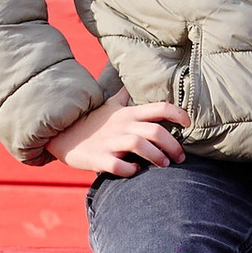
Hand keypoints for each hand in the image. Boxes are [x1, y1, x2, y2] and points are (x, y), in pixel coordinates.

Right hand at [53, 98, 187, 175]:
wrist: (63, 135)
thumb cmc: (92, 122)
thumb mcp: (109, 105)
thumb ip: (124, 96)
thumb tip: (131, 81)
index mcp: (129, 113)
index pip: (160, 108)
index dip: (178, 114)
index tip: (188, 124)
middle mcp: (122, 126)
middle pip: (156, 132)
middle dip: (173, 146)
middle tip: (180, 157)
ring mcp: (111, 142)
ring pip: (141, 147)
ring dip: (157, 157)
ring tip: (164, 165)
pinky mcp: (99, 158)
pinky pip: (119, 166)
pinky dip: (131, 170)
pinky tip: (136, 172)